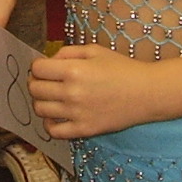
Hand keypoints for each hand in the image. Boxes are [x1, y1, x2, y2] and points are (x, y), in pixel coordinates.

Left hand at [29, 45, 151, 137]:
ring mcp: (76, 113)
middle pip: (35, 89)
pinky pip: (53, 131)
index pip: (37, 69)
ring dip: (41, 102)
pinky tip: (57, 116)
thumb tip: (48, 61)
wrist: (147, 93)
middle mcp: (71, 92)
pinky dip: (49, 124)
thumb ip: (67, 52)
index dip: (37, 67)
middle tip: (46, 82)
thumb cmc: (122, 68)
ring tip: (51, 98)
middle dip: (36, 83)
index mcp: (73, 70)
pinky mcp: (84, 130)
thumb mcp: (94, 50)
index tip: (44, 68)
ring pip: (40, 110)